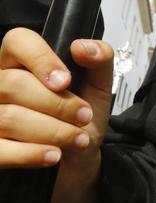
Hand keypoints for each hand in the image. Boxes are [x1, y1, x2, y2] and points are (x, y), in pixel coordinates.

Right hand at [0, 29, 113, 202]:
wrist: (78, 161)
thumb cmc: (80, 119)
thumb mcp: (99, 86)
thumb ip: (100, 59)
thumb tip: (84, 47)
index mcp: (20, 61)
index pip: (17, 41)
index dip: (40, 59)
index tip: (65, 80)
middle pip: (13, 84)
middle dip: (57, 104)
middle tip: (83, 116)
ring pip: (8, 117)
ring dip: (52, 131)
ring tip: (78, 139)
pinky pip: (0, 150)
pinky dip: (31, 154)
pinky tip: (54, 155)